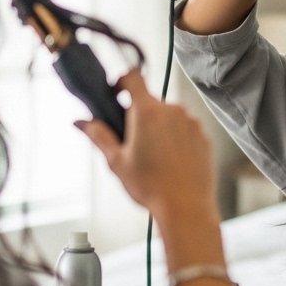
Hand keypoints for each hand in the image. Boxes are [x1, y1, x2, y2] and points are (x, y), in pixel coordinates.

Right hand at [76, 71, 218, 222]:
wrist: (186, 207)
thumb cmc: (151, 187)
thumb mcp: (117, 162)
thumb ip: (98, 136)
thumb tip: (81, 122)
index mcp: (148, 112)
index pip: (133, 78)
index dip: (122, 81)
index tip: (116, 93)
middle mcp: (172, 111)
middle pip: (151, 102)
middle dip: (139, 116)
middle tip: (132, 141)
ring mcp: (191, 123)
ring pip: (170, 116)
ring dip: (160, 128)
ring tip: (154, 157)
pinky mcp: (204, 136)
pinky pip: (186, 129)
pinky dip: (177, 139)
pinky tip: (171, 162)